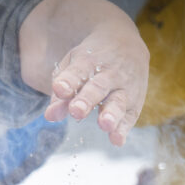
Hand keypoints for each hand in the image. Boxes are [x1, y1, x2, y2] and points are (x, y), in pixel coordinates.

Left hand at [43, 24, 147, 145]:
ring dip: (111, 114)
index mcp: (89, 62)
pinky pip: (129, 117)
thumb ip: (61, 92)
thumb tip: (50, 116)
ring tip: (104, 124)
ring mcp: (124, 89)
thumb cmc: (92, 61)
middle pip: (98, 87)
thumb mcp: (73, 66)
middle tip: (76, 111)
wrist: (128, 44)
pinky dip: (123, 129)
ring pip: (117, 102)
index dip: (68, 81)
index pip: (77, 71)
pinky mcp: (134, 103)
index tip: (60, 89)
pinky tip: (117, 140)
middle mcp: (109, 74)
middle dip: (87, 100)